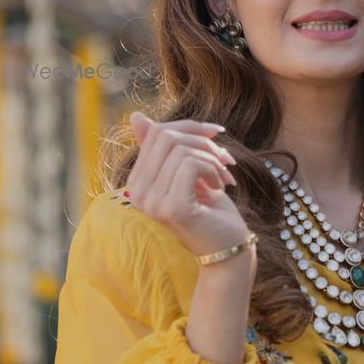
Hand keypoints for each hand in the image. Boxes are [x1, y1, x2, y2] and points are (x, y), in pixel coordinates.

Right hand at [126, 112, 251, 260]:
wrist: (228, 247)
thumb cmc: (210, 209)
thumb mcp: (188, 170)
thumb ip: (165, 147)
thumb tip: (135, 116)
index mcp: (138, 181)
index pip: (156, 132)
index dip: (190, 127)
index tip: (216, 135)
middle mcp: (137, 193)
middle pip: (166, 136)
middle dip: (202, 140)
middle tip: (225, 158)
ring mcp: (151, 202)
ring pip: (181, 149)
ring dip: (212, 158)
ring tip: (223, 176)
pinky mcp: (171, 208)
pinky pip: (190, 164)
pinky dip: (212, 168)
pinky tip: (220, 186)